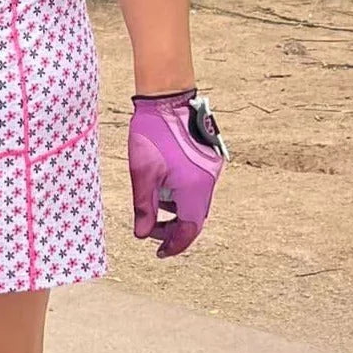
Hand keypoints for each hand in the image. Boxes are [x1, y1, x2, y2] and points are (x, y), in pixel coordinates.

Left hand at [127, 89, 227, 257]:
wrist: (167, 98)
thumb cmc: (153, 131)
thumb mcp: (142, 171)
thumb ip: (144, 206)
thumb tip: (142, 235)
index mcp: (194, 189)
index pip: (189, 229)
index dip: (174, 244)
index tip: (159, 253)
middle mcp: (208, 183)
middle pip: (194, 218)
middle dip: (173, 228)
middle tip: (152, 232)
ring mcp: (210, 171)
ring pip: (195, 202)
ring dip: (175, 211)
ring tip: (153, 205)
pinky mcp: (207, 160)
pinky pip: (196, 187)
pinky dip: (180, 194)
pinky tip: (163, 186)